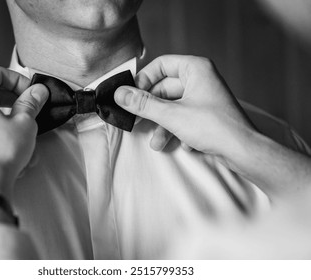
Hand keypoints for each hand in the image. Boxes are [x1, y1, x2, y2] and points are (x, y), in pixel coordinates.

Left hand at [0, 66, 47, 198]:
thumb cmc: (1, 153)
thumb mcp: (25, 122)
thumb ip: (31, 103)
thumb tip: (37, 92)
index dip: (17, 79)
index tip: (30, 91)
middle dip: (11, 100)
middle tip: (28, 108)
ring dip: (4, 120)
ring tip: (21, 134)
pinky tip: (6, 148)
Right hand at [115, 55, 254, 163]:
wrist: (243, 152)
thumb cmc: (214, 127)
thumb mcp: (172, 115)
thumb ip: (143, 104)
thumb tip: (119, 94)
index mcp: (195, 69)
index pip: (161, 65)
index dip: (143, 79)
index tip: (131, 95)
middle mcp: (200, 79)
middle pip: (165, 88)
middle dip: (152, 109)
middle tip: (136, 121)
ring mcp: (204, 97)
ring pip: (173, 106)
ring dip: (162, 125)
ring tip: (157, 143)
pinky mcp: (206, 114)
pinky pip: (184, 117)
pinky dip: (178, 130)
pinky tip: (183, 144)